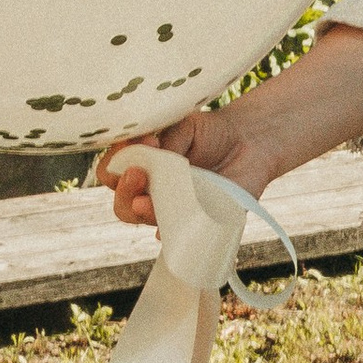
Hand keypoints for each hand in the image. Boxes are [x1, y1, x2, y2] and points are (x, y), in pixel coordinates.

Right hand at [94, 95, 280, 225]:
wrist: (249, 143)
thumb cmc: (211, 133)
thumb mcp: (185, 126)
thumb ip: (166, 140)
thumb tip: (150, 154)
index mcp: (141, 166)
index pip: (112, 172)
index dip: (116, 162)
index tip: (136, 144)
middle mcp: (152, 192)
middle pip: (122, 204)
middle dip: (124, 191)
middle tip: (139, 174)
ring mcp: (172, 211)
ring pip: (145, 222)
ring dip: (142, 211)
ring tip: (148, 200)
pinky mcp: (196, 224)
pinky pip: (178, 236)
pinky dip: (170, 234)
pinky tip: (167, 229)